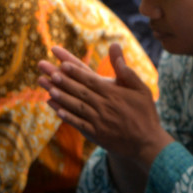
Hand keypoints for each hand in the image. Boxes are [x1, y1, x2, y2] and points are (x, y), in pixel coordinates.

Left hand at [37, 44, 171, 169]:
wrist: (147, 143)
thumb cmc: (145, 113)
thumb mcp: (142, 89)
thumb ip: (127, 71)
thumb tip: (116, 49)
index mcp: (114, 93)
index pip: (90, 79)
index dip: (75, 71)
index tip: (62, 63)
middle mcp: (103, 106)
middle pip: (79, 90)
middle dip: (61, 80)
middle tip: (46, 70)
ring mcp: (98, 121)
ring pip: (76, 106)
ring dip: (61, 96)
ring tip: (47, 87)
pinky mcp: (95, 134)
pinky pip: (78, 123)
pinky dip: (67, 116)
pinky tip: (56, 109)